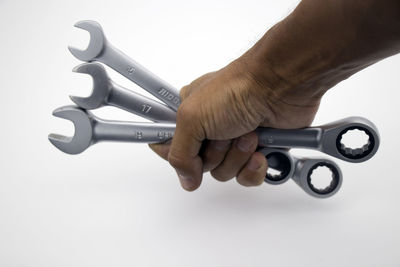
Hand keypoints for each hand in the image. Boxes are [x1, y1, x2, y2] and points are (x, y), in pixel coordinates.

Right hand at [149, 57, 320, 190]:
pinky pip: (246, 177)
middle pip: (199, 165)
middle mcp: (209, 130)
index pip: (168, 146)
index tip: (188, 148)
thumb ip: (179, 153)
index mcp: (188, 117)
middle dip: (215, 154)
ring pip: (223, 172)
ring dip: (237, 156)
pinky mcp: (255, 151)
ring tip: (247, 133)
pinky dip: (254, 167)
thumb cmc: (238, 89)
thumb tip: (186, 178)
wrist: (280, 86)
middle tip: (224, 133)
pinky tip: (261, 150)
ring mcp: (232, 141)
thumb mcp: (192, 118)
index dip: (175, 154)